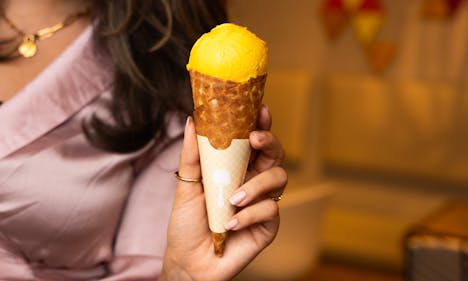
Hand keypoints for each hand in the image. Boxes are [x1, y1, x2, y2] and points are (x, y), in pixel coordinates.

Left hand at [160, 105, 286, 280]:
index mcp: (237, 169)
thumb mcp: (186, 185)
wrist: (189, 261)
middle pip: (275, 154)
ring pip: (279, 178)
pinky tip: (230, 223)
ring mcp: (263, 203)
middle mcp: (254, 182)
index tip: (260, 109)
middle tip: (255, 139)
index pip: (254, 142)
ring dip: (257, 185)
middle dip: (270, 142)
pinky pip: (270, 210)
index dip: (261, 123)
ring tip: (234, 199)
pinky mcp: (268, 226)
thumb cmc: (187, 224)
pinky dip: (249, 215)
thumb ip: (191, 155)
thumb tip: (191, 120)